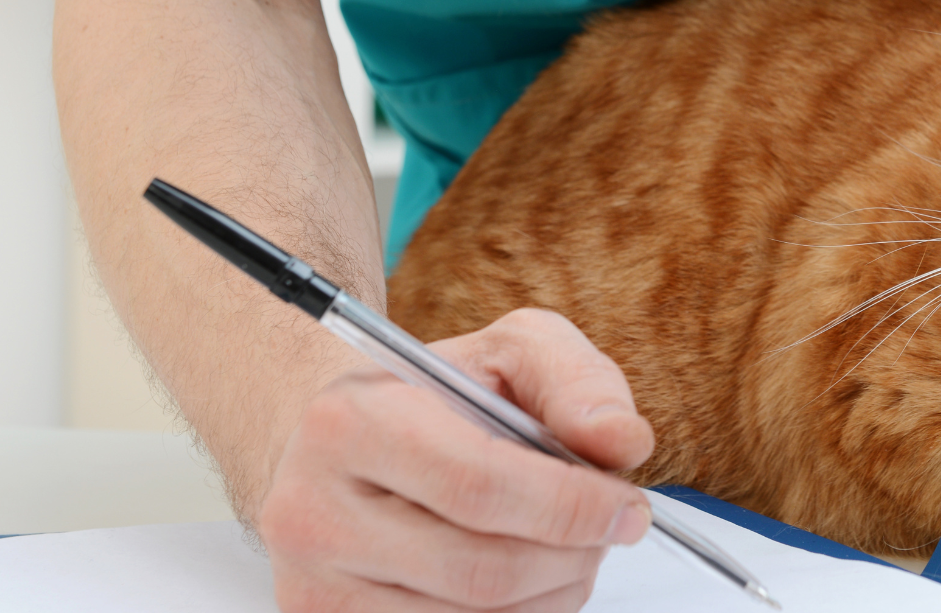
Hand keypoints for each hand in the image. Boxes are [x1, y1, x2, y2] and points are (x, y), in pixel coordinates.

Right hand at [259, 309, 656, 611]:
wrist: (344, 446)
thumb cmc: (436, 395)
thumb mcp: (510, 352)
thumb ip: (576, 382)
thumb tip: (621, 442)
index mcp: (350, 423)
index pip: (478, 486)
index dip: (571, 506)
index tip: (628, 508)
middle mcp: (312, 512)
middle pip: (480, 570)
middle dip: (571, 555)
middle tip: (609, 530)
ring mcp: (315, 588)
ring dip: (553, 592)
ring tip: (570, 547)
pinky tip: (531, 579)